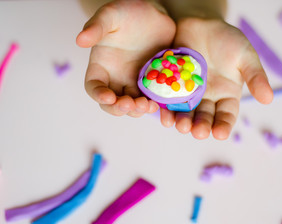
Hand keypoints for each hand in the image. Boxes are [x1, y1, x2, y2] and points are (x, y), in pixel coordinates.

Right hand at [76, 0, 175, 116]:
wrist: (154, 14)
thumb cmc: (128, 12)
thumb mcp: (111, 15)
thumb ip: (96, 26)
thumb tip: (80, 40)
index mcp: (102, 66)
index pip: (94, 87)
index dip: (99, 95)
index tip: (109, 97)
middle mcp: (116, 78)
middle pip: (112, 103)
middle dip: (119, 108)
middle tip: (131, 104)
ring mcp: (134, 82)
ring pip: (132, 105)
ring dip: (137, 110)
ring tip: (147, 105)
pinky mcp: (151, 83)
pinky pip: (150, 99)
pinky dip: (153, 105)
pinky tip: (159, 104)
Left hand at [160, 18, 272, 139]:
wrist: (201, 23)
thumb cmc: (227, 40)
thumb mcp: (246, 56)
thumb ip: (255, 76)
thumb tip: (268, 99)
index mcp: (226, 96)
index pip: (226, 116)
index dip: (223, 126)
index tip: (219, 134)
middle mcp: (207, 98)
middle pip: (204, 118)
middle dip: (201, 127)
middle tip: (198, 132)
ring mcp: (188, 93)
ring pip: (185, 113)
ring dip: (183, 122)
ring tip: (181, 126)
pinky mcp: (171, 86)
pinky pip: (168, 100)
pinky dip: (166, 109)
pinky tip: (164, 115)